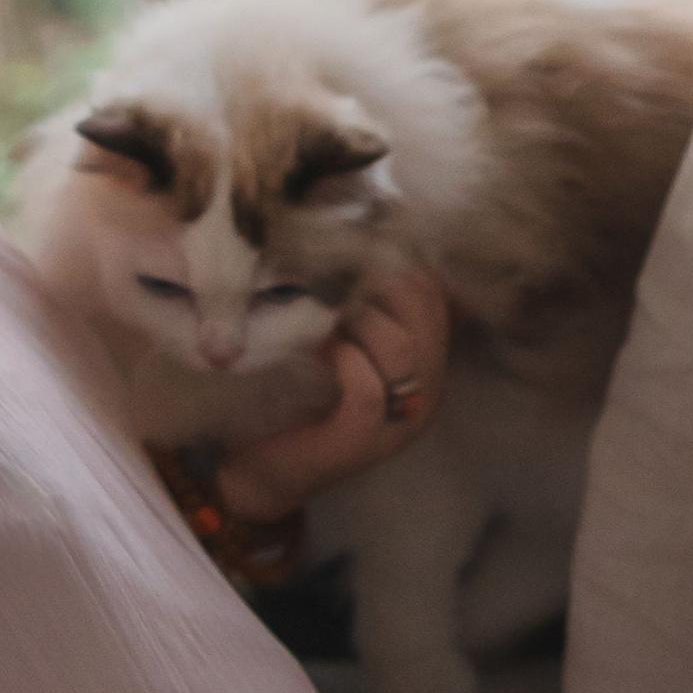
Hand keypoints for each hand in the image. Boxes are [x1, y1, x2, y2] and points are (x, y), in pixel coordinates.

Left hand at [215, 265, 449, 520]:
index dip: (393, 257)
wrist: (258, 469)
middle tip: (327, 277)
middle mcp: (429, 388)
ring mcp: (402, 418)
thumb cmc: (293, 391)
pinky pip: (368, 387)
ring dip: (354, 319)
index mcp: (429, 358)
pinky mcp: (365, 439)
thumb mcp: (335, 333)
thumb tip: (356, 224)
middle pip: (424, 309)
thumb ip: (357, 295)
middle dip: (374, 282)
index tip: (349, 241)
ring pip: (403, 346)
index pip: (434, 290)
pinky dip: (342, 360)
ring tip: (319, 315)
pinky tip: (318, 351)